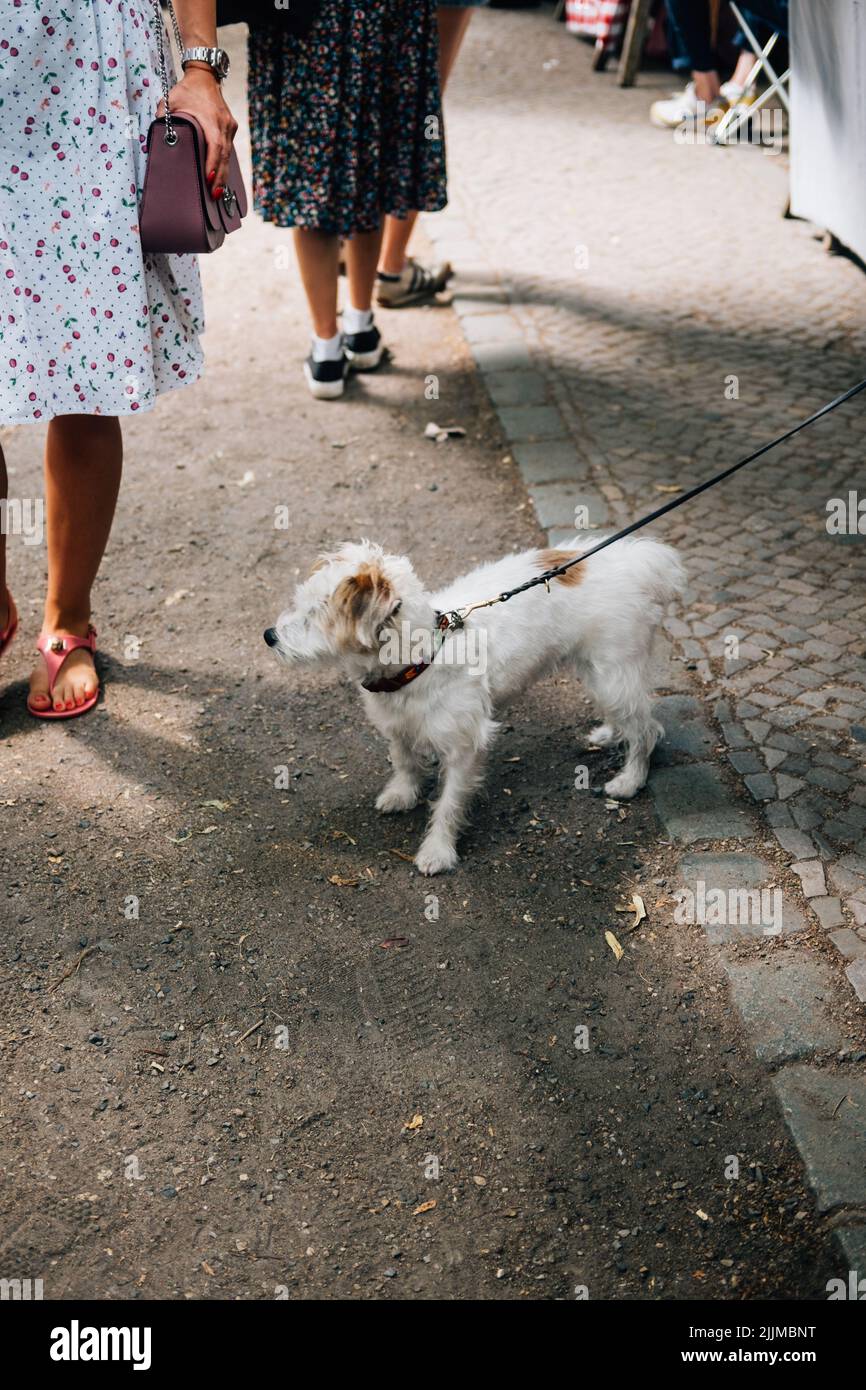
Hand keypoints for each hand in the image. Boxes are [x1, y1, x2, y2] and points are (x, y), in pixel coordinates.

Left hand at [157, 67, 237, 195]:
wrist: (205, 76)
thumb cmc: (186, 90)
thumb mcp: (170, 100)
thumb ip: (163, 118)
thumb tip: (156, 137)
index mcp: (211, 118)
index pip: (215, 145)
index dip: (213, 164)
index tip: (208, 179)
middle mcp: (224, 124)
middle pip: (224, 156)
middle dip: (219, 177)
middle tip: (215, 196)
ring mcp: (230, 127)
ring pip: (228, 156)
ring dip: (223, 174)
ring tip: (217, 193)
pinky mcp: (230, 129)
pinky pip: (228, 151)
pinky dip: (224, 165)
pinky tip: (220, 178)